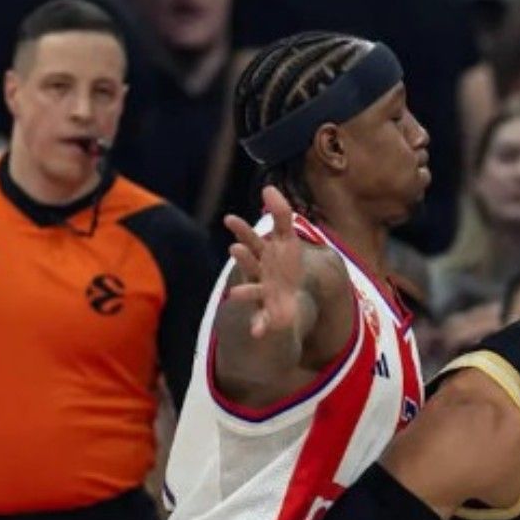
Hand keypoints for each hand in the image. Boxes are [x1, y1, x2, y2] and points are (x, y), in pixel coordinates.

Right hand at [222, 186, 304, 340]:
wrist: (289, 296)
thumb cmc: (284, 264)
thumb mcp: (288, 238)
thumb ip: (281, 214)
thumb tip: (268, 187)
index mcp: (263, 255)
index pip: (252, 240)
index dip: (242, 230)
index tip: (229, 219)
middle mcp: (259, 273)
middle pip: (251, 265)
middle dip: (243, 259)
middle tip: (235, 250)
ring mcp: (263, 293)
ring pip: (252, 292)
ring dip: (244, 293)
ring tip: (235, 295)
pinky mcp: (270, 313)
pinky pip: (263, 320)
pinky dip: (259, 326)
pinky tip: (256, 332)